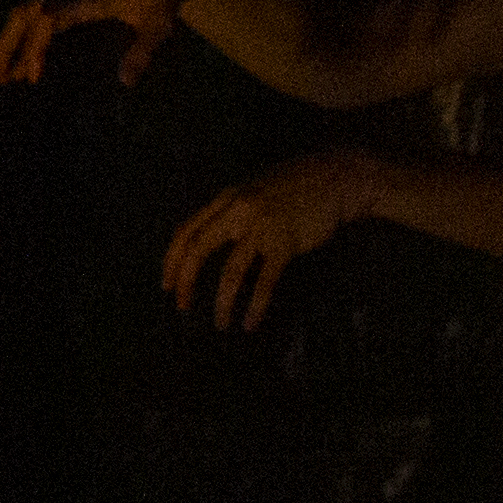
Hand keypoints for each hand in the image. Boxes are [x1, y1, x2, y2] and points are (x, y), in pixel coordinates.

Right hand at [0, 0, 196, 89]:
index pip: (50, 18)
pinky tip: (29, 61)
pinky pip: (36, 13)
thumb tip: (125, 83)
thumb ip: (140, 52)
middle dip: (7, 46)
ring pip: (23, 12)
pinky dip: (26, 37)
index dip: (36, 46)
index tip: (32, 76)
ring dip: (10, 43)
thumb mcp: (158, 25)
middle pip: (24, 13)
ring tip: (5, 75)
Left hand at [160, 149, 382, 330]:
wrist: (335, 177)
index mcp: (224, 200)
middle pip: (198, 249)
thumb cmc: (293, 188)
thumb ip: (228, 214)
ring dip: (222, 302)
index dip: (171, 260)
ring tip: (221, 324)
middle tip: (181, 306)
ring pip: (231, 272)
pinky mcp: (286, 243)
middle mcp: (237, 212)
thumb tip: (206, 243)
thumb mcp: (250, 192)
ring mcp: (262, 228)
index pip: (185, 232)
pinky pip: (265, 281)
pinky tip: (250, 322)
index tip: (167, 285)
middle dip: (186, 281)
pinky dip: (255, 305)